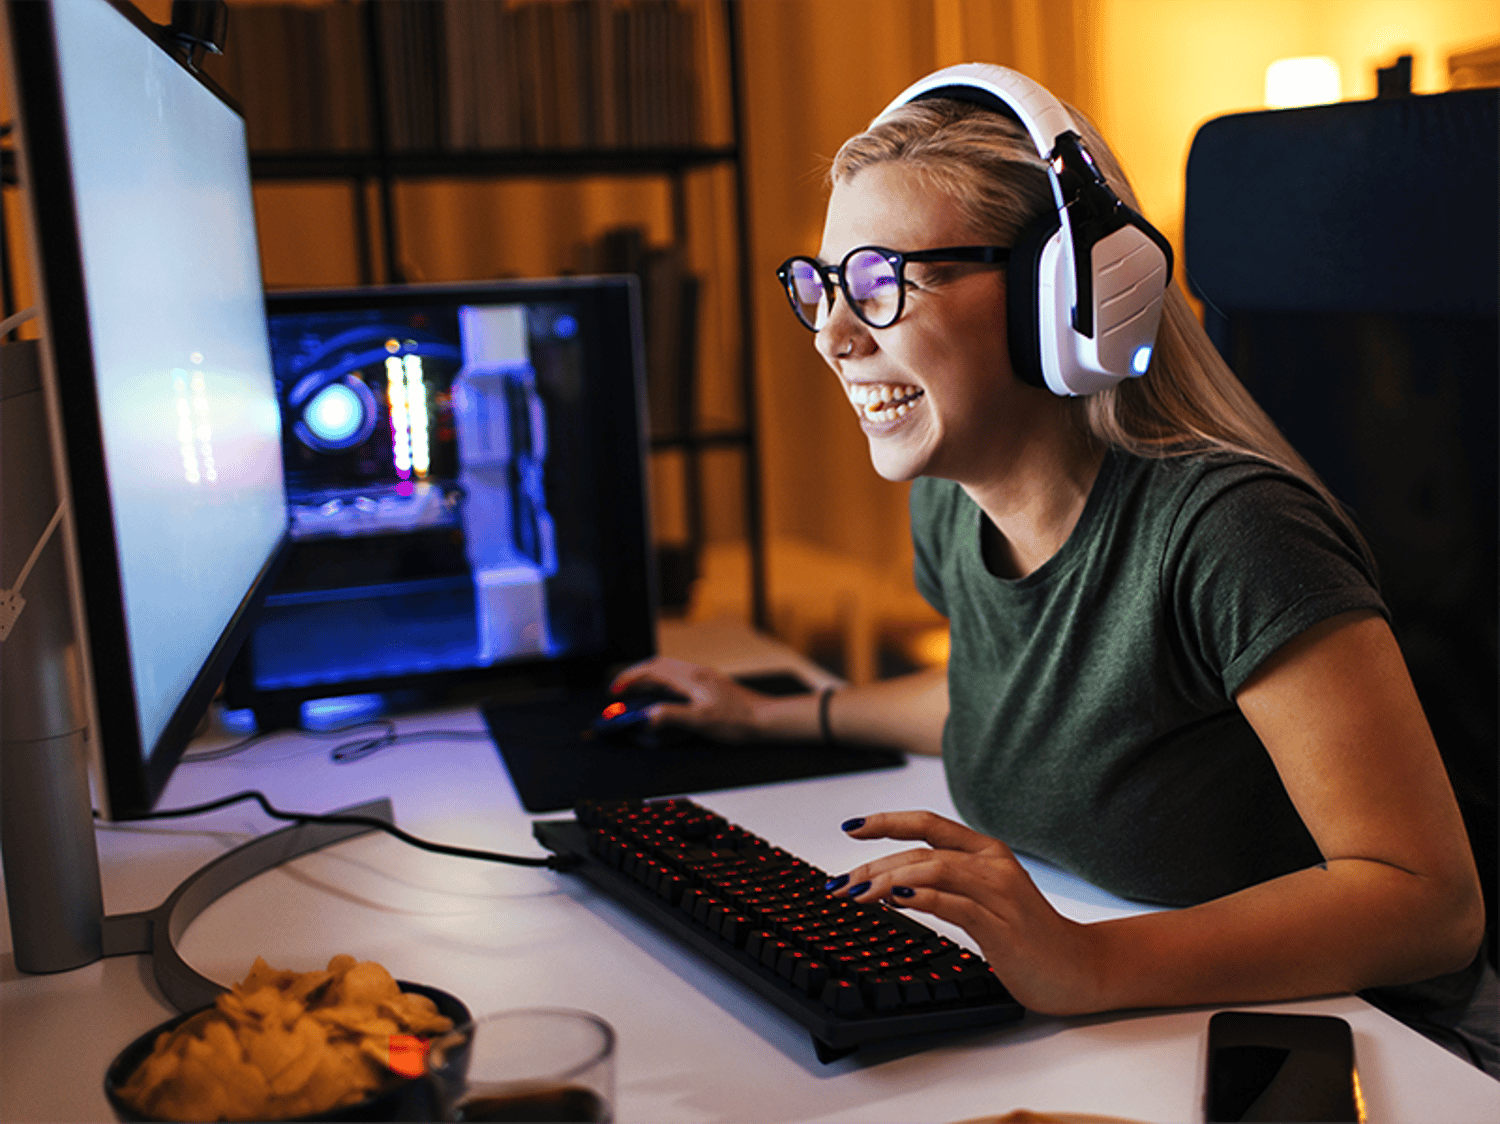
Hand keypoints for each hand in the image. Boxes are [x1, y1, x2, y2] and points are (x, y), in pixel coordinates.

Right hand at [609, 657, 763, 741]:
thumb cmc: (739, 721)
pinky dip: (664, 685)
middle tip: (621, 690)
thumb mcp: (701, 721)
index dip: (630, 678)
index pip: (652, 670)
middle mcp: (697, 674)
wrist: (767, 719)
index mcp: (691, 678)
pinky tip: (666, 699)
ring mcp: (705, 678)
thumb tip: (647, 715)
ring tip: (637, 695)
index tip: (615, 689)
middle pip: (658, 667)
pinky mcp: (711, 686)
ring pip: (669, 672)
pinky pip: (680, 679)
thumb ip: (671, 716)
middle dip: (636, 676)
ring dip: (650, 680)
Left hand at [836, 811, 1104, 1014]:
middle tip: (839, 883)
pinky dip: (922, 897)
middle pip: (921, 851)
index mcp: (987, 851)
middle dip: (873, 865)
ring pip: (933, 870)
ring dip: (887, 880)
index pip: (929, 823)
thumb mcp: (984, 897)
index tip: (851, 827)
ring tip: (856, 894)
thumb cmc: (1028, 934)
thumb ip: (947, 882)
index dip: (887, 821)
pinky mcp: (1002, 927)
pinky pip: (956, 903)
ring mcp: (999, 894)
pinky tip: (896, 899)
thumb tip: (889, 883)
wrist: (1080, 969)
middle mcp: (992, 865)